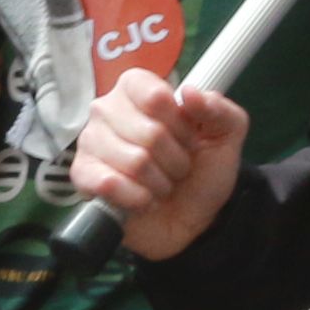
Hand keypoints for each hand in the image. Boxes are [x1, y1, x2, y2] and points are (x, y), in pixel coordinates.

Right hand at [68, 70, 252, 263]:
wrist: (189, 221)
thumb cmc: (201, 171)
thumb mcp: (226, 136)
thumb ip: (220, 109)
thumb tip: (190, 93)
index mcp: (138, 89)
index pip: (155, 97)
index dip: (180, 125)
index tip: (189, 139)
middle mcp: (108, 108)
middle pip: (149, 133)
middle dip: (174, 159)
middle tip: (176, 167)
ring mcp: (91, 141)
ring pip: (134, 161)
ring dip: (159, 182)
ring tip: (160, 183)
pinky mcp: (83, 175)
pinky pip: (108, 184)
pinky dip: (137, 198)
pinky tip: (142, 199)